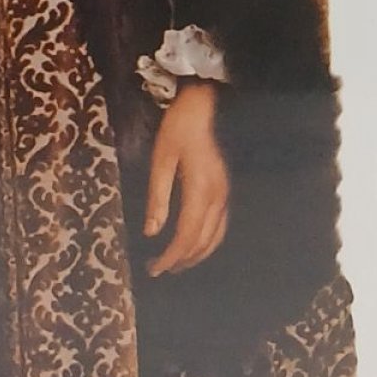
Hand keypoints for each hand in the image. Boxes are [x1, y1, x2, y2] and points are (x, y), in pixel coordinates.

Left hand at [144, 80, 228, 275]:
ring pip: (214, 237)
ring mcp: (225, 195)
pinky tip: (193, 245)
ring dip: (194, 255)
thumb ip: (157, 198)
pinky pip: (219, 226)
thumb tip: (151, 232)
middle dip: (180, 260)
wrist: (204, 106)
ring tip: (173, 264)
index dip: (170, 257)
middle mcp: (218, 198)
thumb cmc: (177, 129)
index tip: (153, 269)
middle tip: (158, 270)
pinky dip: (206, 242)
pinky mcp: (225, 190)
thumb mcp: (160, 161)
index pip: (185, 236)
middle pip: (201, 241)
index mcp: (200, 191)